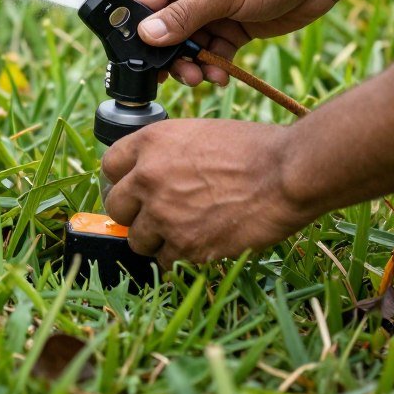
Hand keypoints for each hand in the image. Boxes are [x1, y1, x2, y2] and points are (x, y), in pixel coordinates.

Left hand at [101, 118, 314, 266]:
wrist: (284, 174)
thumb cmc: (252, 148)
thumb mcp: (198, 133)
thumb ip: (167, 152)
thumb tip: (150, 171)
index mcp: (151, 141)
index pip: (109, 165)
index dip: (122, 179)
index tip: (133, 188)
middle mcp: (148, 176)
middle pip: (115, 205)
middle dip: (133, 212)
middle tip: (153, 214)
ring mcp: (163, 213)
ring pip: (136, 239)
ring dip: (155, 238)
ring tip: (181, 231)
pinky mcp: (184, 245)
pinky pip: (166, 261)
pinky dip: (179, 257)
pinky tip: (200, 244)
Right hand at [133, 0, 338, 85]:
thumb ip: (183, 17)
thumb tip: (145, 36)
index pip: (145, 1)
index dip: (139, 31)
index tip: (140, 60)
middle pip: (165, 29)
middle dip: (171, 55)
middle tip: (181, 75)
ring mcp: (213, 7)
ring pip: (189, 45)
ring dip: (193, 63)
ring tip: (204, 77)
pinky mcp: (233, 25)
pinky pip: (213, 50)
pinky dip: (214, 64)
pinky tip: (221, 75)